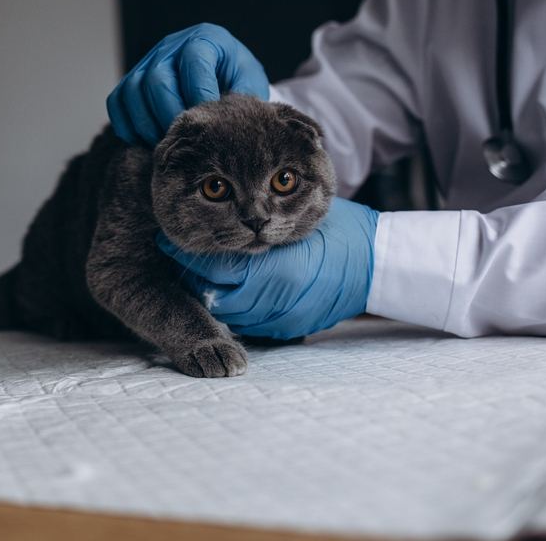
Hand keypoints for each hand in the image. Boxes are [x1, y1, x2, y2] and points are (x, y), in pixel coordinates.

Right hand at [107, 23, 267, 146]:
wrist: (219, 77)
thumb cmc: (235, 80)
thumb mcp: (249, 81)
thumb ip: (244, 95)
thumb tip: (229, 121)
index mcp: (205, 39)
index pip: (193, 60)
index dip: (198, 93)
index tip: (207, 121)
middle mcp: (171, 46)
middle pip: (157, 79)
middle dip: (170, 115)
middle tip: (185, 138)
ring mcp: (146, 62)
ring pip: (132, 91)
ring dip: (148, 124)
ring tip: (168, 142)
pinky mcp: (131, 81)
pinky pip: (116, 102)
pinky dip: (128, 126)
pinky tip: (147, 140)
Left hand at [156, 198, 378, 339]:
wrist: (379, 265)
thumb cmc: (340, 230)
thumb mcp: (297, 218)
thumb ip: (256, 225)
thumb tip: (214, 216)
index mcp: (277, 270)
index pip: (214, 266)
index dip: (186, 253)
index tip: (166, 238)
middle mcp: (276, 301)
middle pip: (214, 294)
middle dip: (194, 275)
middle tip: (177, 254)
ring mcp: (282, 320)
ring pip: (227, 312)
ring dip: (211, 292)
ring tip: (199, 270)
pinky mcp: (288, 330)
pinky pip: (248, 323)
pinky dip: (234, 307)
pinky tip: (229, 288)